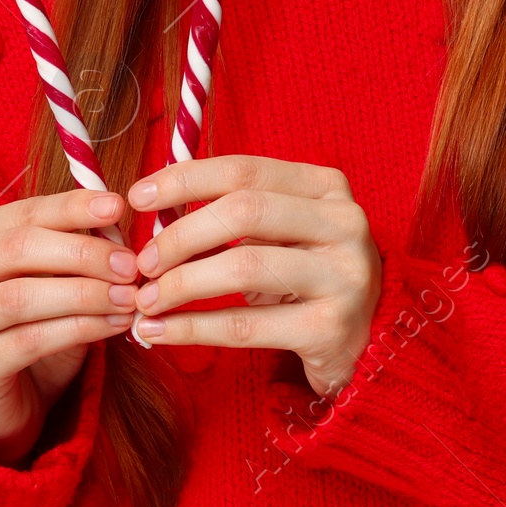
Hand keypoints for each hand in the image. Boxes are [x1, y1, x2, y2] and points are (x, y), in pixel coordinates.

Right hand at [0, 188, 138, 464]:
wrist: (4, 400)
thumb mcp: (52, 276)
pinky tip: (113, 326)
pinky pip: (29, 341)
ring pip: (21, 296)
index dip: (72, 208)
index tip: (117, 207)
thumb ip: (74, 245)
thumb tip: (114, 223)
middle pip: (17, 248)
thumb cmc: (31, 324)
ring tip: (128, 297)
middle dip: (82, 253)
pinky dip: (79, 329)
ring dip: (84, 294)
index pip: (23, 213)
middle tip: (129, 265)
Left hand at [127, 155, 382, 396]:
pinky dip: (193, 328)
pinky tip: (160, 332)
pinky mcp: (330, 329)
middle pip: (244, 212)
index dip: (185, 180)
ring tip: (146, 300)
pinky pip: (246, 326)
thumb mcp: (286, 228)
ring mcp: (343, 276)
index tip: (138, 198)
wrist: (367, 335)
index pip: (245, 170)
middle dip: (181, 236)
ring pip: (244, 267)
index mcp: (327, 187)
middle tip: (143, 263)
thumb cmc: (308, 271)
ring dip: (182, 284)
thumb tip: (154, 204)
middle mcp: (344, 223)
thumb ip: (236, 210)